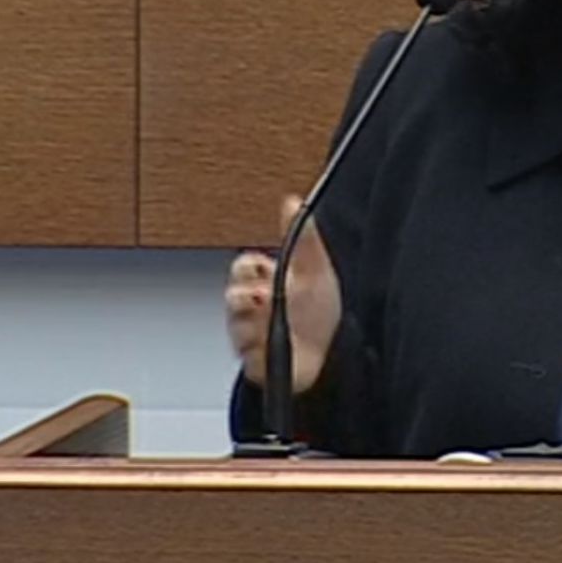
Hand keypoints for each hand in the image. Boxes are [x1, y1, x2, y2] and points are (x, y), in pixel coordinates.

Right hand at [225, 194, 342, 394]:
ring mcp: (249, 333)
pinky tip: (277, 345)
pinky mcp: (251, 360)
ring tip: (279, 323)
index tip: (265, 270)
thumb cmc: (318, 311)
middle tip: (271, 299)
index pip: (241, 266)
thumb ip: (302, 235)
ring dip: (261, 324)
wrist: (330, 353)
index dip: (250, 268)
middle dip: (252, 298)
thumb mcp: (314, 268)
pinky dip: (263, 349)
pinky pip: (245, 354)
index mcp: (263, 280)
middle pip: (231, 296)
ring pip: (237, 325)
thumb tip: (293, 202)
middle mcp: (251, 306)